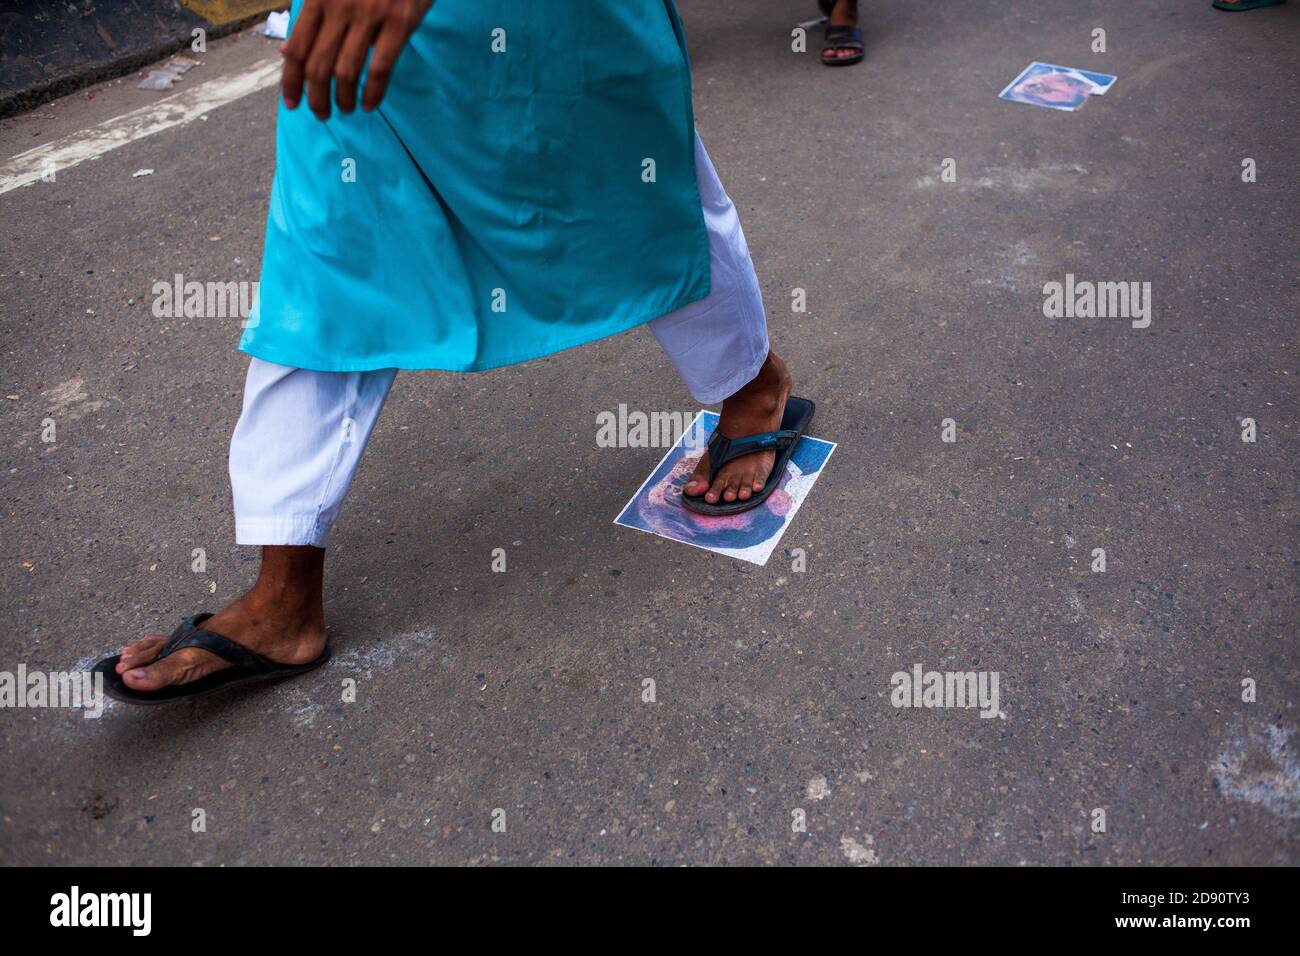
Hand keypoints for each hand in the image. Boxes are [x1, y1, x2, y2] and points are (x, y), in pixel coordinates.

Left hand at [280, 0, 432, 119]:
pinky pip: (380, 67)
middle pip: (319, 66)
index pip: (297, 48)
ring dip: (343, 99)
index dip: (291, 80)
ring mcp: (369, 16)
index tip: (291, 103)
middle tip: (321, 114)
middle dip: (316, 98)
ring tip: (346, 110)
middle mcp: (339, 7)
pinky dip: (373, 92)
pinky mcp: (399, 23)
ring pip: (346, 71)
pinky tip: (370, 104)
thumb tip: (288, 51)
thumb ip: (309, 15)